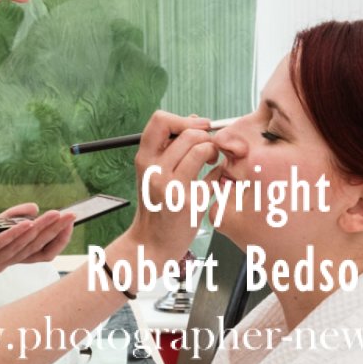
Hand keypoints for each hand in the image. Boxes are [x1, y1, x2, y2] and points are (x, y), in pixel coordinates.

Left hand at [0, 204, 73, 279]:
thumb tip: (34, 207)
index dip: (57, 239)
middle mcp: (1, 264)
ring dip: (38, 230)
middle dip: (54, 231)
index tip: (69, 221)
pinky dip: (11, 235)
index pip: (40, 253)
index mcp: (6, 258)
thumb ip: (8, 219)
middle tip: (70, 215)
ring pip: (19, 248)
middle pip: (34, 249)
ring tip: (53, 215)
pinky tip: (24, 224)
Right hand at [123, 112, 217, 263]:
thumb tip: (193, 120)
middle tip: (209, 151)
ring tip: (211, 163)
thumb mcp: (154, 173)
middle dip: (205, 137)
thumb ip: (170, 147)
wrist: (151, 243)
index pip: (160, 120)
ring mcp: (171, 186)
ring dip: (213, 153)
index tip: (198, 128)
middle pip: (189, 134)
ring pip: (202, 149)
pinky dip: (217, 175)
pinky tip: (212, 182)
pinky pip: (213, 175)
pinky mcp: (188, 202)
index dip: (183, 120)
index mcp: (144, 159)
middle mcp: (154, 170)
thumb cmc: (157, 207)